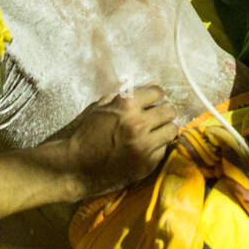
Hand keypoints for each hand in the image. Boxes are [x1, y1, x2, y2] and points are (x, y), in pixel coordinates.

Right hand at [63, 85, 179, 198]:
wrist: (76, 165)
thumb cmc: (86, 133)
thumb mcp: (102, 106)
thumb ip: (128, 94)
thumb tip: (153, 83)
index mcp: (126, 104)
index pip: (158, 92)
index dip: (155, 96)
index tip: (152, 101)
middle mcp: (138, 123)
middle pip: (169, 110)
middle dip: (163, 111)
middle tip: (156, 116)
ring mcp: (144, 145)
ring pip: (172, 130)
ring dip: (164, 129)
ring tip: (154, 132)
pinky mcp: (147, 164)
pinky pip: (164, 149)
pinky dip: (157, 147)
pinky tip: (144, 147)